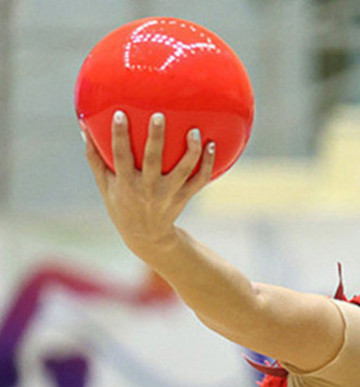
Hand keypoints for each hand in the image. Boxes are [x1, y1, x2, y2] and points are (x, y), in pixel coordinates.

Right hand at [85, 110, 215, 256]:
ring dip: (191, 151)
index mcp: (126, 183)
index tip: (120, 114)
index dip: (119, 136)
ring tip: (194, 131)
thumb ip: (95, 157)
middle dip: (156, 138)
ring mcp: (168, 193)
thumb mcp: (104, 185)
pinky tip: (212, 145)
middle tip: (159, 115)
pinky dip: (208, 164)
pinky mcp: (184, 197)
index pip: (120, 157)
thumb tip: (83, 127)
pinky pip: (200, 180)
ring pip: (183, 170)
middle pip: (153, 160)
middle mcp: (147, 188)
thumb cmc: (122, 204)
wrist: (146, 236)